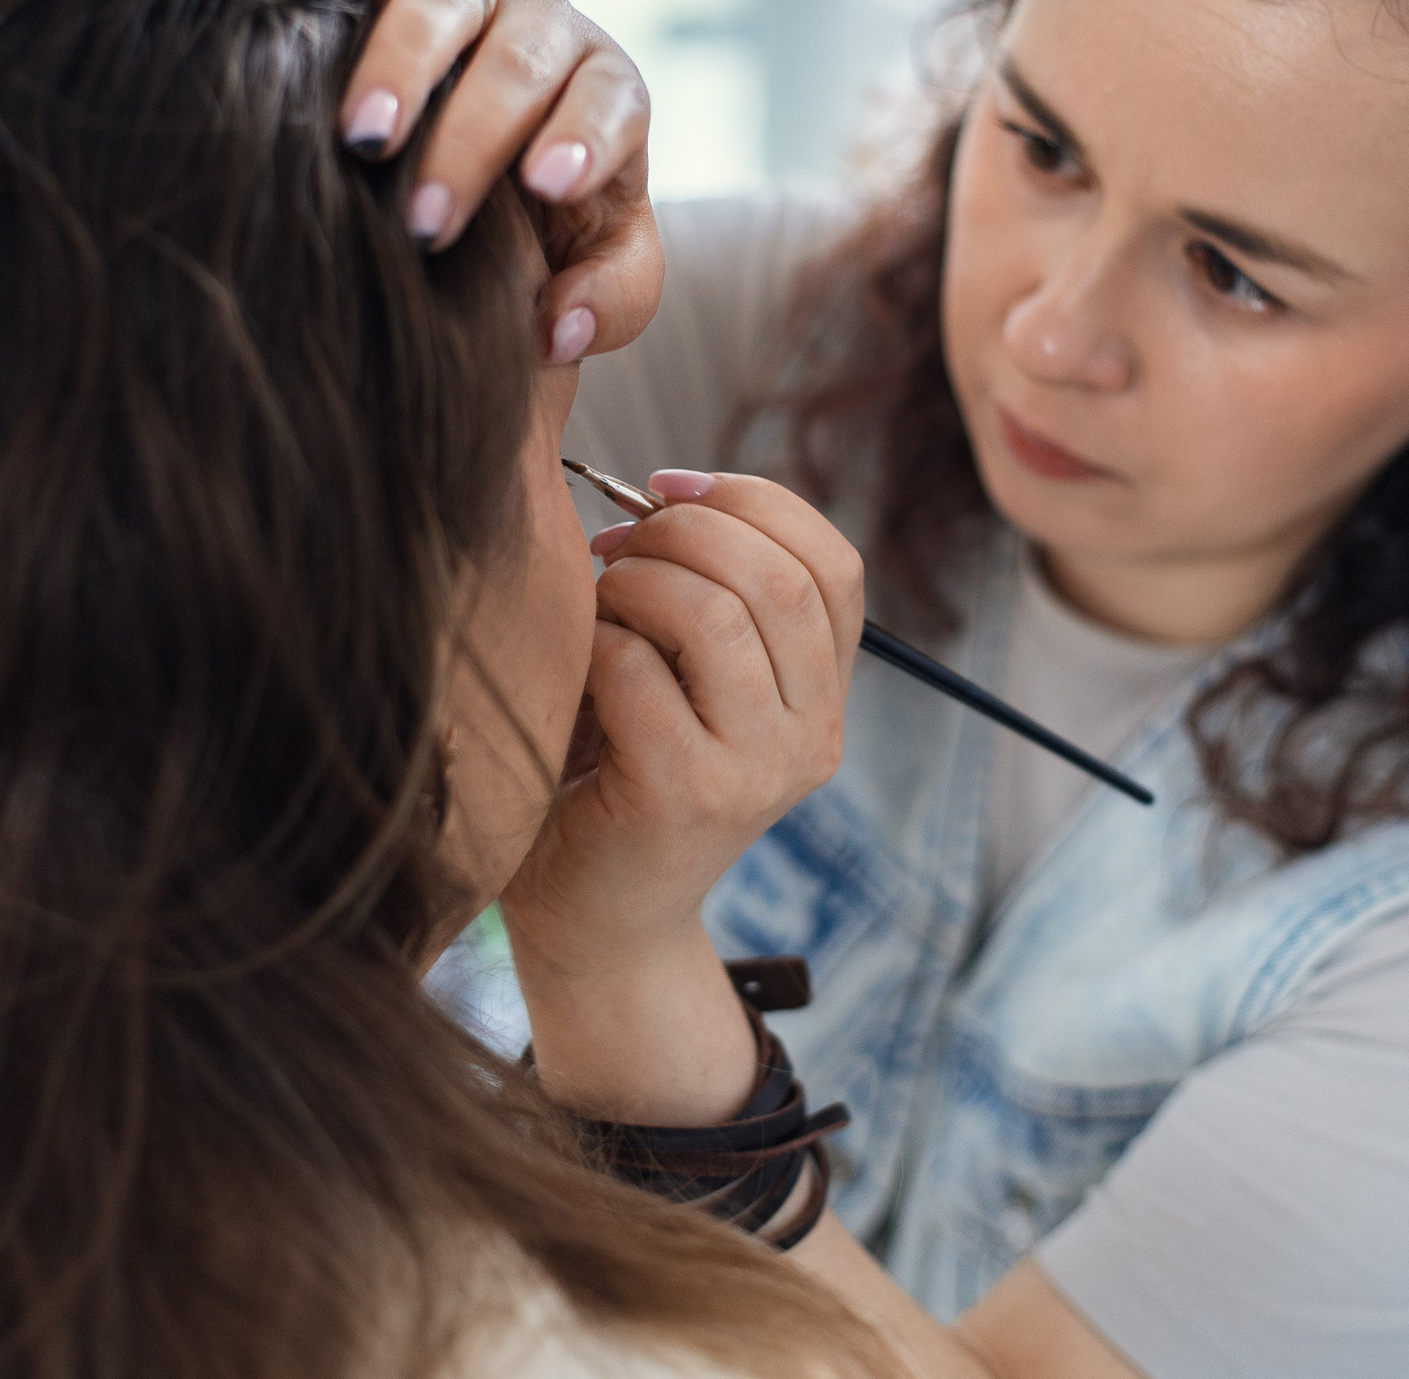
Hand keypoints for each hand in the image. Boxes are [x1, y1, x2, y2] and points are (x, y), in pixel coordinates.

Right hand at [293, 0, 660, 365]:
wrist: (484, 158)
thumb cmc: (549, 220)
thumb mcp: (600, 263)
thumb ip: (608, 299)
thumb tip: (558, 332)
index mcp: (607, 90)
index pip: (610, 101)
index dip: (582, 135)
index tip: (546, 186)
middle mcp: (544, 29)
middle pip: (517, 64)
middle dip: (470, 143)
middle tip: (426, 224)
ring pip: (442, 3)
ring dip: (402, 68)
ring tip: (364, 141)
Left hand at [501, 470, 863, 975]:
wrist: (595, 921)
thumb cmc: (620, 774)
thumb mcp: (688, 677)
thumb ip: (708, 596)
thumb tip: (666, 488)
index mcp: (824, 698)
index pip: (834, 565)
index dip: (755, 502)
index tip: (669, 486)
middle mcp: (812, 738)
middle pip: (782, 579)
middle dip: (686, 531)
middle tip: (614, 546)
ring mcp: (758, 773)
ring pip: (720, 616)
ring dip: (637, 582)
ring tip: (595, 601)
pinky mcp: (687, 797)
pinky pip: (641, 671)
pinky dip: (596, 640)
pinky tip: (575, 663)